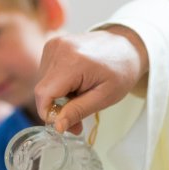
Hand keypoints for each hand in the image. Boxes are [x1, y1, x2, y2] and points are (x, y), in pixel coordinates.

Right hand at [34, 27, 148, 133]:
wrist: (125, 46)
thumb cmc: (120, 70)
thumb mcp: (105, 97)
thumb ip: (78, 111)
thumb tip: (57, 126)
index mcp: (72, 61)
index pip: (43, 94)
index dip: (49, 112)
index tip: (65, 121)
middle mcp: (58, 48)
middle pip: (42, 89)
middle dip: (56, 106)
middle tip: (77, 113)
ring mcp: (54, 44)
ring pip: (43, 82)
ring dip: (57, 94)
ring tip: (79, 92)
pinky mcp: (52, 44)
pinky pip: (46, 72)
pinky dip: (57, 82)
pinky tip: (74, 81)